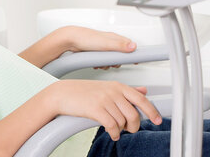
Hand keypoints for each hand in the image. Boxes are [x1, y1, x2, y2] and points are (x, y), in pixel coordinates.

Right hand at [45, 80, 161, 140]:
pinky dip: (114, 133)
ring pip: (123, 121)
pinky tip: (111, 133)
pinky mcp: (96, 109)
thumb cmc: (82, 91)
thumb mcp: (105, 87)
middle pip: (133, 114)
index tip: (157, 120)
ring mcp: (104, 100)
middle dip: (134, 126)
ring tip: (115, 129)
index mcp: (117, 85)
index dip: (151, 111)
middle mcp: (112, 91)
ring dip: (121, 129)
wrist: (61, 94)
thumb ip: (125, 90)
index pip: (140, 98)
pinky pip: (113, 126)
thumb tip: (144, 90)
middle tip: (129, 129)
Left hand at [57, 26, 136, 69]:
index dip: (132, 54)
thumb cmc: (85, 38)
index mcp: (114, 37)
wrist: (69, 40)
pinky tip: (96, 64)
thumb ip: (120, 45)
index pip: (129, 45)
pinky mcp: (95, 52)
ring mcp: (101, 47)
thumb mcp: (105, 43)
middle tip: (111, 64)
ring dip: (107, 64)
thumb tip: (133, 46)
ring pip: (110, 59)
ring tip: (101, 64)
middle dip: (116, 62)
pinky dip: (100, 64)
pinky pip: (102, 60)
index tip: (134, 61)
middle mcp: (108, 41)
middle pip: (120, 55)